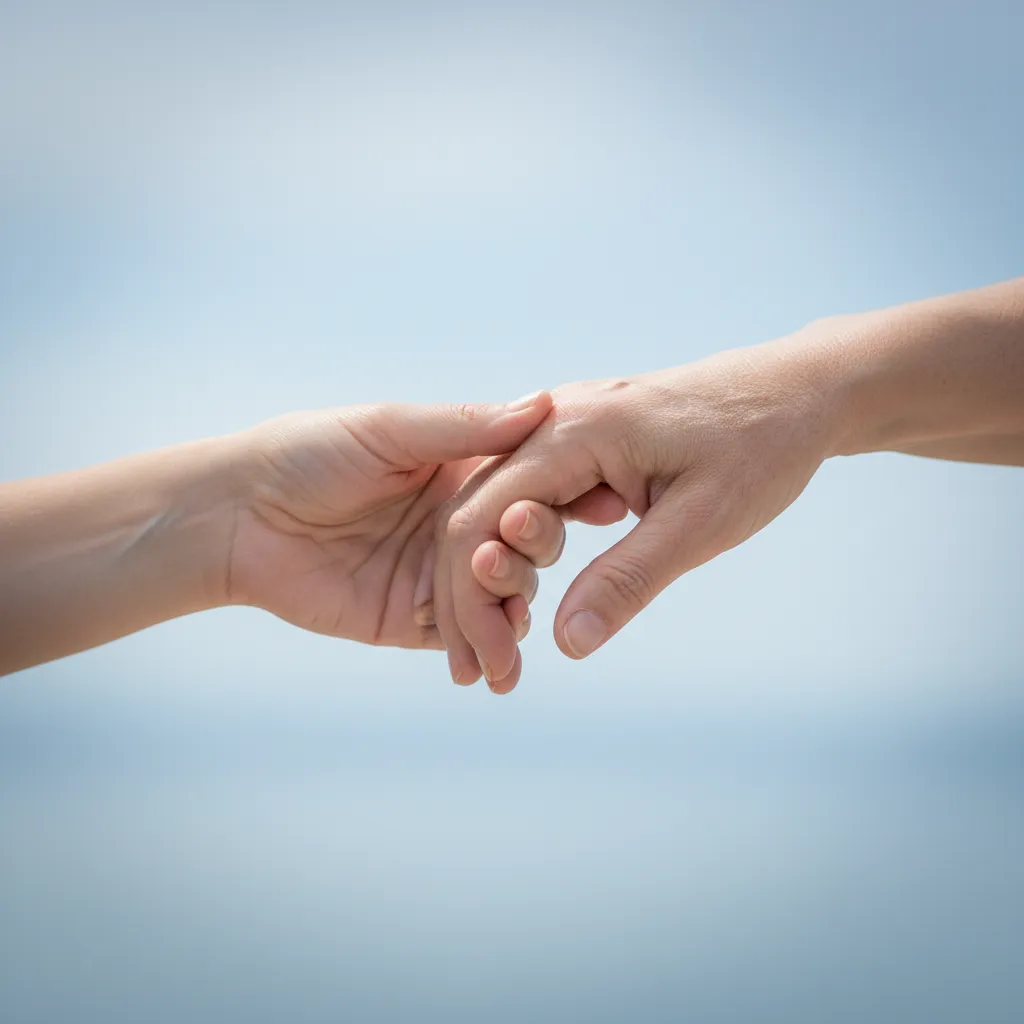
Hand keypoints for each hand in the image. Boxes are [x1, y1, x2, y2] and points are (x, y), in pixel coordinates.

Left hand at [228, 393, 627, 651]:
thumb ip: (464, 427)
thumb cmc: (308, 454)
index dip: (568, 496)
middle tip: (512, 556)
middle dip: (534, 556)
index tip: (604, 504)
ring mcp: (442, 574)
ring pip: (505, 597)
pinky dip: (487, 651)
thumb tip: (543, 403)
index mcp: (462, 472)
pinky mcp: (416, 620)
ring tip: (511, 627)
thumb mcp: (389, 430)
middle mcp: (462, 524)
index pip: (532, 487)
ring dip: (515, 612)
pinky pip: (467, 637)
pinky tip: (496, 666)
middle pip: (528, 546)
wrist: (241, 518)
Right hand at [435, 329, 840, 689]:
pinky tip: (525, 593)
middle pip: (476, 511)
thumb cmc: (760, 447)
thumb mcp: (700, 521)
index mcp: (574, 430)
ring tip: (500, 644)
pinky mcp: (582, 442)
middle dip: (467, 595)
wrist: (797, 391)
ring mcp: (566, 426)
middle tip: (482, 672)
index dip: (469, 597)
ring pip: (498, 505)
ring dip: (489, 575)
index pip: (483, 516)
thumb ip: (628, 579)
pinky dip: (519, 549)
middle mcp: (555, 420)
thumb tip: (565, 644)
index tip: (484, 665)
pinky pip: (531, 496)